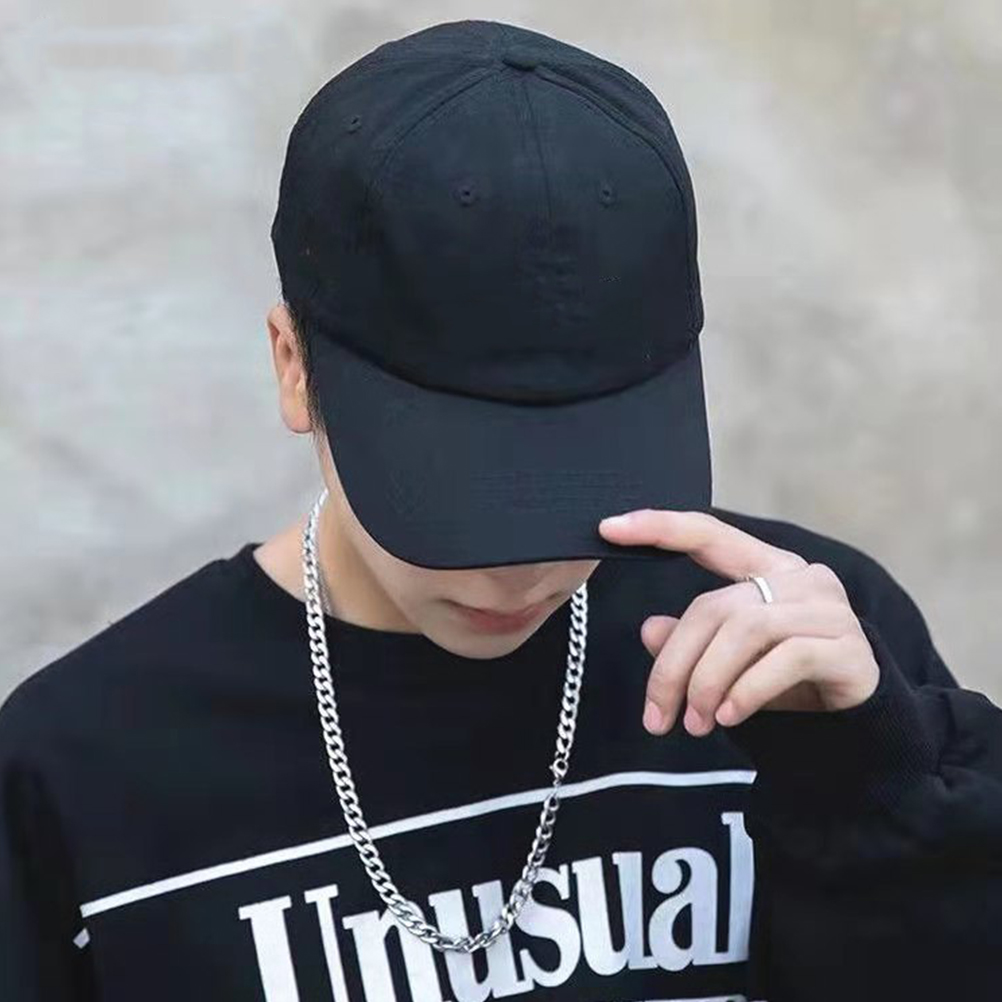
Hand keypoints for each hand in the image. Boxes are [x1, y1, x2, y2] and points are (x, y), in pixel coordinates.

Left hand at [597, 508, 880, 735]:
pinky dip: (745, 691)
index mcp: (768, 567)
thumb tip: (649, 630)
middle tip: (657, 717)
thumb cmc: (786, 686)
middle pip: (713, 607)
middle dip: (674, 667)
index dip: (659, 527)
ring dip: (706, 683)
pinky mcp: (848, 647)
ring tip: (694, 724)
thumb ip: (692, 642)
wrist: (856, 730)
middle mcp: (801, 578)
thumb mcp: (728, 664)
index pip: (708, 535)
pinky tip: (728, 717)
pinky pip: (782, 660)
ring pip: (743, 631)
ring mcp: (829, 609)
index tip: (608, 528)